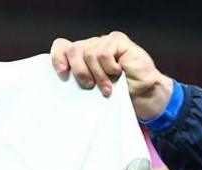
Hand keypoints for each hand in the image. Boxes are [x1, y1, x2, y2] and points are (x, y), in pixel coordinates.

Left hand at [49, 31, 173, 119]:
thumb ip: (76, 83)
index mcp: (80, 58)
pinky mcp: (118, 41)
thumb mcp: (90, 92)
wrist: (143, 96)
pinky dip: (109, 67)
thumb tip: (60, 85)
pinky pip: (104, 53)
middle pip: (73, 49)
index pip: (61, 47)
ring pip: (89, 53)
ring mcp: (104, 42)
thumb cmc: (117, 97)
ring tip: (107, 88)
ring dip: (98, 74)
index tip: (63, 74)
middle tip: (89, 86)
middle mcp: (91, 46)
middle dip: (79, 71)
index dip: (58, 58)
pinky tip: (118, 72)